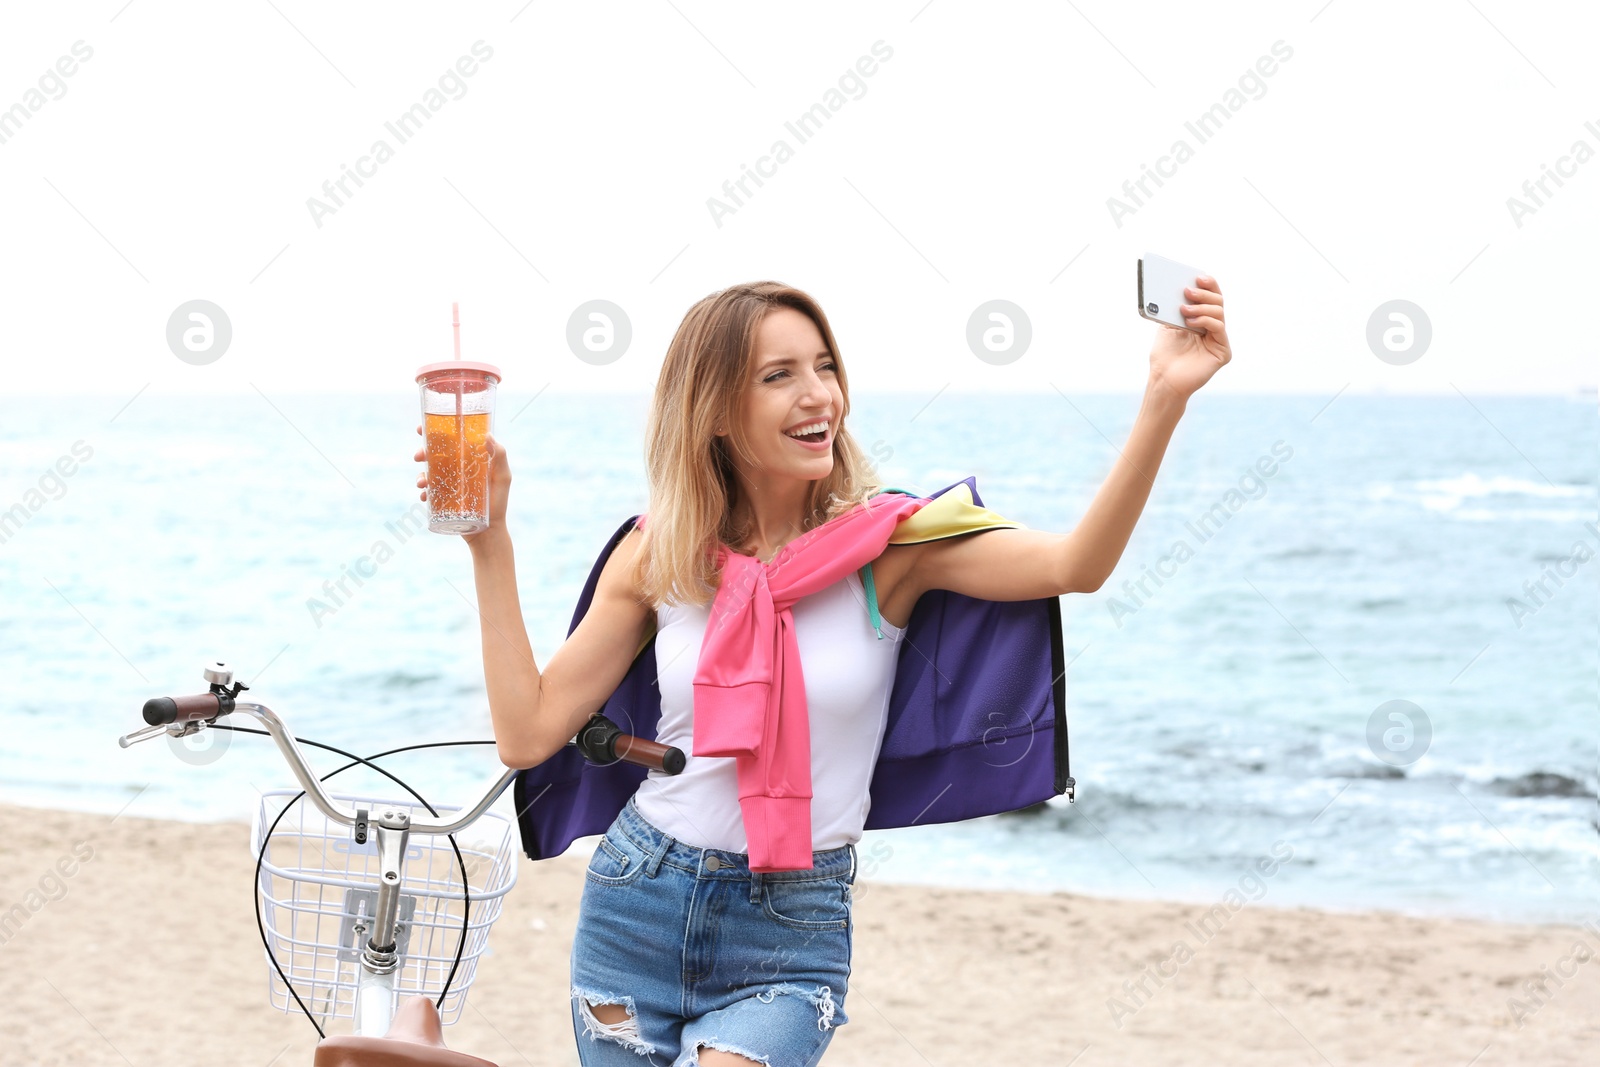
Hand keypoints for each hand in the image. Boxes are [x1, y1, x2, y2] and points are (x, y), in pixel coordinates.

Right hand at [415, 426, 512, 545]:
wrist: (488, 532)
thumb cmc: (498, 503)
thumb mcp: (503, 478)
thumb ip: (500, 457)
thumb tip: (488, 435)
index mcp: (470, 460)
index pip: (452, 441)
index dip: (436, 431)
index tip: (422, 427)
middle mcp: (458, 470)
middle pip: (435, 455)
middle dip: (422, 452)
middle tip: (418, 456)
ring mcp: (449, 484)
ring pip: (428, 473)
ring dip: (420, 474)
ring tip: (421, 482)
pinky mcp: (443, 499)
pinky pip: (428, 493)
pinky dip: (423, 492)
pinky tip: (424, 496)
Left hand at [1148, 275, 1230, 400]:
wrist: (1163, 378)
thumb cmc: (1165, 354)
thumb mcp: (1168, 324)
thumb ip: (1177, 307)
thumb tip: (1183, 286)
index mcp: (1202, 320)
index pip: (1211, 297)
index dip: (1209, 285)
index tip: (1198, 276)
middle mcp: (1213, 328)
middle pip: (1218, 302)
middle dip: (1203, 293)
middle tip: (1188, 290)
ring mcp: (1219, 339)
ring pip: (1219, 312)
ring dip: (1201, 307)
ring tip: (1184, 309)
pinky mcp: (1223, 351)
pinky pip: (1219, 327)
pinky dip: (1205, 321)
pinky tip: (1191, 322)